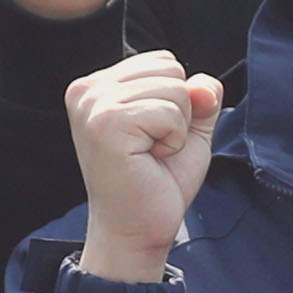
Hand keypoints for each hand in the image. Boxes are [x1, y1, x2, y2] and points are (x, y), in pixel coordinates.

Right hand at [67, 47, 219, 284]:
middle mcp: (87, 89)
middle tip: (152, 149)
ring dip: (176, 128)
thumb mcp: (187, 130)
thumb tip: (205, 84)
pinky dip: (173, 140)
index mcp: (97, 86)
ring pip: (174, 88)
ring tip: (150, 155)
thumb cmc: (156, 183)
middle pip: (170, 68)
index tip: (151, 137)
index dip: (175, 101)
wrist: (136, 231)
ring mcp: (93, 105)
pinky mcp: (107, 124)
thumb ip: (200, 97)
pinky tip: (150, 160)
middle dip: (178, 112)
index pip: (163, 61)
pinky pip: (171, 111)